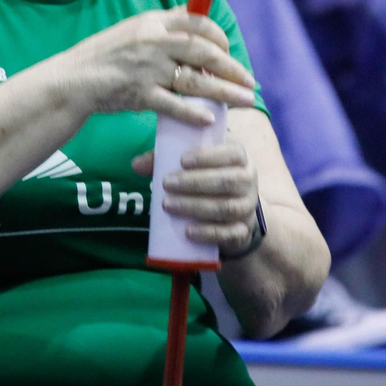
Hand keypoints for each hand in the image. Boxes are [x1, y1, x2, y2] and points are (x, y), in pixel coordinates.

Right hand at [53, 7, 256, 125]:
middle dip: (232, 67)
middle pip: (204, 51)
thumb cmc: (104, 56)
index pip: (197, 22)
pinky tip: (210, 118)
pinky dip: (193, 113)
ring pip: (195, 81)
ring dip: (224, 92)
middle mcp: (153, 42)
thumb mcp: (133, 29)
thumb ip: (164, 23)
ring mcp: (146, 69)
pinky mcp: (139, 94)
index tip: (229, 49)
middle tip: (250, 81)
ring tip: (245, 101)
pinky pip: (173, 105)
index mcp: (153, 22)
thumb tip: (193, 13)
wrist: (72, 80)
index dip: (219, 36)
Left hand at [132, 139, 260, 255]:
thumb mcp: (191, 165)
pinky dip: (208, 232)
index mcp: (240, 158)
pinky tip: (187, 231)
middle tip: (166, 184)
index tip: (182, 160)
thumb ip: (165, 160)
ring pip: (227, 207)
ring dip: (196, 206)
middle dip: (196, 182)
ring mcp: (247, 207)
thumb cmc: (208, 179)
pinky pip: (229, 233)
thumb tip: (136, 164)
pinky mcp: (242, 231)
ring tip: (168, 205)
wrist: (233, 214)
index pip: (232, 152)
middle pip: (229, 181)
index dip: (209, 156)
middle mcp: (249, 181)